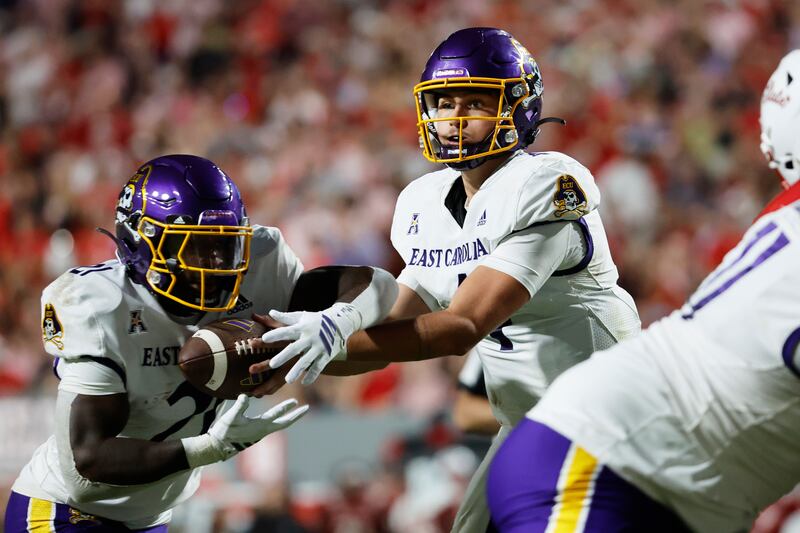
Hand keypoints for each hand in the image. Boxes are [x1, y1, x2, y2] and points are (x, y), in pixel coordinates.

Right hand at [182, 394, 307, 466]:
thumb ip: (239, 406)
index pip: (278, 416)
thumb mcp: (231, 417)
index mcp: (260, 426)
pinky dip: (277, 418)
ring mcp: (260, 432)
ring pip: (278, 423)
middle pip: (284, 422)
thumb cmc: (224, 432)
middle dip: (295, 415)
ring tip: (294, 408)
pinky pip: (271, 424)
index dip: (288, 409)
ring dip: (287, 416)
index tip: (299, 403)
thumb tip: (245, 396)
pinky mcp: (255, 433)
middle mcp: (263, 430)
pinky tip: (276, 415)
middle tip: (306, 408)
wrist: (218, 446)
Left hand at [251, 303, 361, 384]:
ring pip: (306, 360)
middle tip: (272, 364)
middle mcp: (309, 338)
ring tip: (288, 380)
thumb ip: (286, 317)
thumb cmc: (316, 320)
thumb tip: (270, 312)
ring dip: (297, 370)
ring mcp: (319, 347)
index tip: (265, 338)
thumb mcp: (302, 316)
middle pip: (294, 348)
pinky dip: (312, 375)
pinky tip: (304, 383)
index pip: (287, 331)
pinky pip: (318, 367)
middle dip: (283, 356)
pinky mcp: (326, 355)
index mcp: (302, 327)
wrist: (340, 322)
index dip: (276, 334)